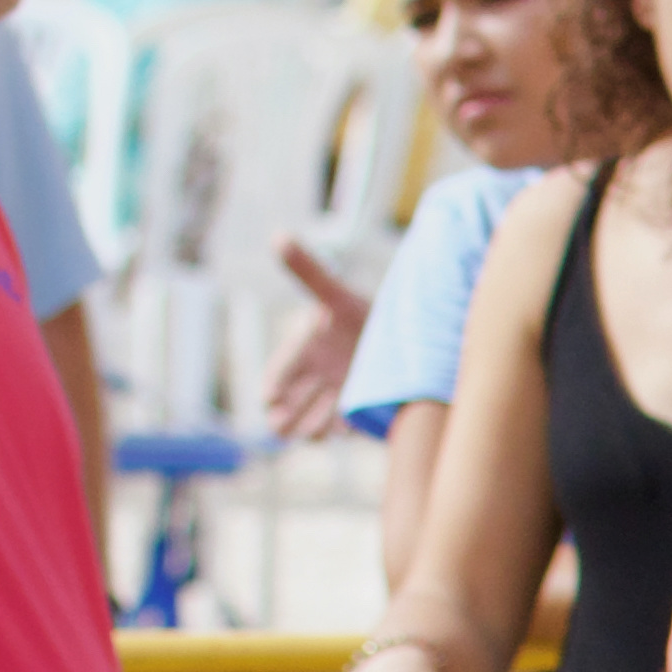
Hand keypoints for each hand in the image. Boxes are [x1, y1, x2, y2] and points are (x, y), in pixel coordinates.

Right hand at [258, 242, 371, 443]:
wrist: (398, 333)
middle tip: (298, 415)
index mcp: (298, 356)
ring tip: (328, 417)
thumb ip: (307, 271)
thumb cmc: (359, 312)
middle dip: (289, 417)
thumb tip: (279, 237)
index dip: (273, 392)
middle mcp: (310, 383)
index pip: (273, 383)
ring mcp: (330, 401)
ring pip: (309, 430)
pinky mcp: (352, 414)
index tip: (276, 396)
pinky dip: (340, 430)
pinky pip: (339, 433)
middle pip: (284, 414)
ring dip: (314, 426)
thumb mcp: (335, 294)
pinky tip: (349, 420)